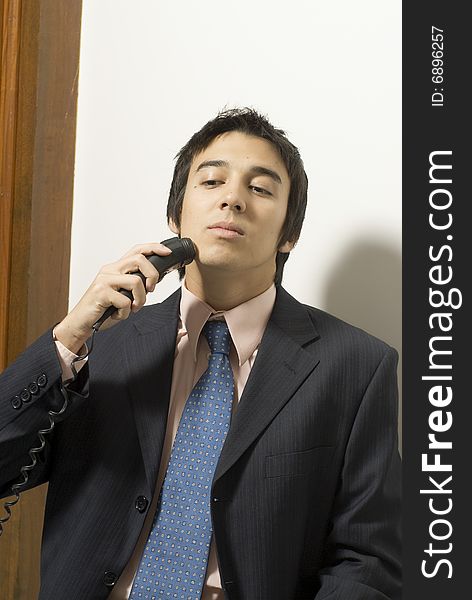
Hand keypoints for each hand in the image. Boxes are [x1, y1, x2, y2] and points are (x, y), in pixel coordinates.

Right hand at [54, 242, 171, 352]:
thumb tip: (154, 280)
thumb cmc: (103, 309)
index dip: (153, 248)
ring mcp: (105, 280)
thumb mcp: (122, 294)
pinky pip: (125, 301)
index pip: (136, 250)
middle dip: (152, 275)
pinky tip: (118, 314)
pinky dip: (126, 312)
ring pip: (136, 281)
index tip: (167, 252)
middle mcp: (110, 270)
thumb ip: (135, 285)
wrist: (81, 322)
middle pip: (139, 259)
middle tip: (151, 290)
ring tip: (133, 308)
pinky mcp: (101, 292)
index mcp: (116, 268)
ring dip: (140, 299)